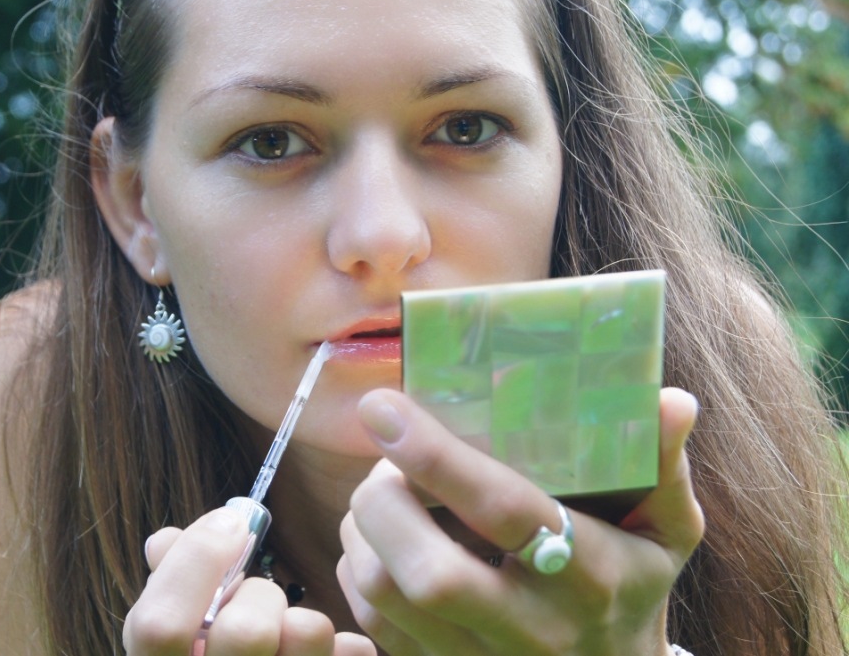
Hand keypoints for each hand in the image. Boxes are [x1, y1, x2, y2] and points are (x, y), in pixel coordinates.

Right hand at [123, 507, 376, 655]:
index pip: (160, 626)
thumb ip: (170, 590)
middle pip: (244, 632)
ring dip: (302, 617)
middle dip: (259, 593)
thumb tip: (164, 540)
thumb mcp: (178, 643)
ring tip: (291, 631)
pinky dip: (346, 646)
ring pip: (307, 632)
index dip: (194, 560)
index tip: (229, 523)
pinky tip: (333, 653)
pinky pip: (350, 654)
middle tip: (260, 598)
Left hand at [337, 387, 702, 655]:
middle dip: (381, 502)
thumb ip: (662, 465)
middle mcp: (535, 630)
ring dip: (360, 533)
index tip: (383, 407)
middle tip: (382, 461)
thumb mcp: (665, 529)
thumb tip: (671, 399)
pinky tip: (379, 541)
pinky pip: (374, 624)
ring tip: (380, 495)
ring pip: (385, 598)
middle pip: (428, 575)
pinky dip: (357, 570)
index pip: (503, 511)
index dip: (435, 455)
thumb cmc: (633, 585)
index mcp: (591, 577)